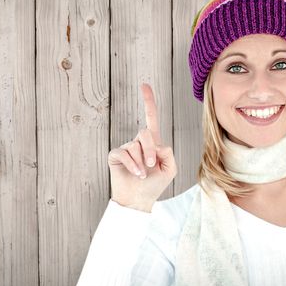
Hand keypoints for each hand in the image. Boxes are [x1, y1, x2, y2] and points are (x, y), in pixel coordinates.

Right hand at [107, 83, 177, 211]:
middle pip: (145, 133)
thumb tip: (156, 144)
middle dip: (150, 149)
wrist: (138, 199)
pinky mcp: (116, 155)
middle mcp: (138, 142)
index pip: (151, 118)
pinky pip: (124, 153)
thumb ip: (168, 152)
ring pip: (136, 146)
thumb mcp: (170, 169)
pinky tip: (136, 174)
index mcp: (153, 142)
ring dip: (141, 162)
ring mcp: (126, 148)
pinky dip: (132, 165)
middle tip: (151, 165)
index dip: (148, 102)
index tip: (144, 85)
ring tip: (142, 175)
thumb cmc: (154, 185)